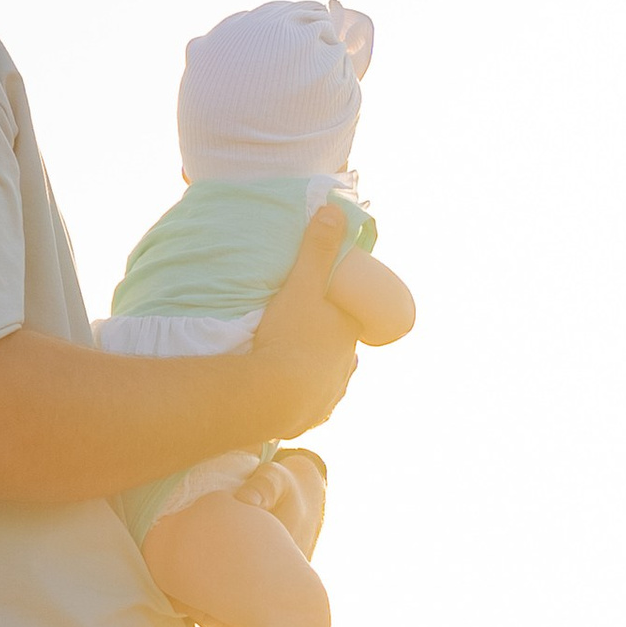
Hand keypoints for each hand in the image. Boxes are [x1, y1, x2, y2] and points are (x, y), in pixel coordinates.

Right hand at [242, 202, 359, 439]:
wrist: (272, 394)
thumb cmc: (289, 336)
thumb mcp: (301, 284)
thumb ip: (316, 249)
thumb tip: (334, 209)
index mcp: (348, 335)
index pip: (353, 320)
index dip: (341, 312)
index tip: (326, 305)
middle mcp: (346, 367)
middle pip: (342, 350)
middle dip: (328, 342)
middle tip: (304, 332)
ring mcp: (330, 395)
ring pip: (331, 379)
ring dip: (319, 372)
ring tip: (297, 363)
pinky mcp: (311, 417)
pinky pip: (313, 406)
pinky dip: (306, 399)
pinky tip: (295, 398)